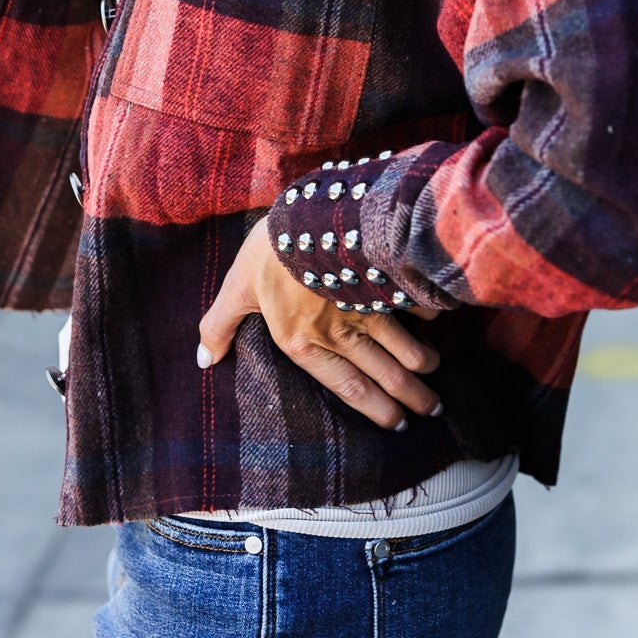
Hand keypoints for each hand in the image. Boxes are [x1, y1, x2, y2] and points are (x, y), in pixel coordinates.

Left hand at [198, 221, 442, 430]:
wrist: (311, 213)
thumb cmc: (269, 252)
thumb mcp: (236, 288)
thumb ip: (219, 325)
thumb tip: (203, 360)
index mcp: (304, 342)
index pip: (347, 388)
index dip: (374, 410)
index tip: (396, 425)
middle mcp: (340, 333)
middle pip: (384, 375)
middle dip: (410, 398)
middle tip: (432, 412)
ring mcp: (367, 308)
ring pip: (405, 347)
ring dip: (422, 364)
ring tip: (434, 376)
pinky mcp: (385, 282)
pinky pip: (411, 305)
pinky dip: (425, 314)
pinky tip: (434, 320)